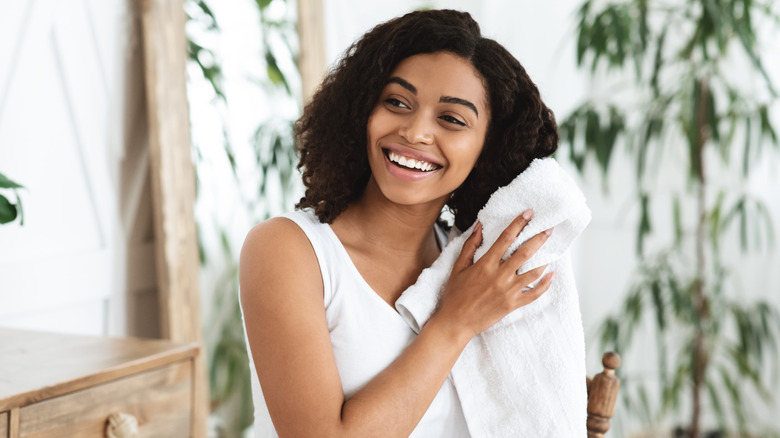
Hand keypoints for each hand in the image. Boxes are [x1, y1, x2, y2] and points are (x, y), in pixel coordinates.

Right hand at [433, 209, 553, 340]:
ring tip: (551, 250)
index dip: (519, 223)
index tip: (529, 213)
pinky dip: (545, 284)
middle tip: (549, 229)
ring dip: (544, 259)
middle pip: (525, 252)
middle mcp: (500, 276)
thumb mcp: (458, 267)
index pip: (506, 238)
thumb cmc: (455, 294)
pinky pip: (534, 293)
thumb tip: (479, 226)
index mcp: (486, 264)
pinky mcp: (513, 304)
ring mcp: (508, 291)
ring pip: (533, 272)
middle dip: (539, 238)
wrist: (456, 322)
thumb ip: (471, 245)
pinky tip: (551, 275)